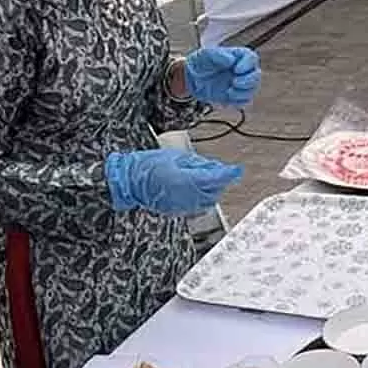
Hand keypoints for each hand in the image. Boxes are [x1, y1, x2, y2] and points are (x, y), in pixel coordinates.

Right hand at [105, 147, 243, 216]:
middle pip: (214, 191)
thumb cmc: (149, 165)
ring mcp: (182, 206)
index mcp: (186, 180)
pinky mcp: (178, 211)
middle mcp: (187, 196)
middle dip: (219, 180)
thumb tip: (215, 168)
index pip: (216, 179)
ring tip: (200, 176)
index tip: (237, 170)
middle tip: (215, 169)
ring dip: (211, 189)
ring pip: (208, 200)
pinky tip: (193, 187)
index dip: (229, 174)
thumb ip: (198, 164)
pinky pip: (197, 205)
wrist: (131, 182)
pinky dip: (201, 196)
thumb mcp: (176, 157)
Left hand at [182, 45, 260, 106]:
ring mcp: (240, 83)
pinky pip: (244, 100)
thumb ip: (219, 55)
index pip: (251, 58)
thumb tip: (231, 60)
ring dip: (243, 92)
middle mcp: (242, 70)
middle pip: (256, 75)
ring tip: (229, 91)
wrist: (191, 78)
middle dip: (248, 81)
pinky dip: (238, 101)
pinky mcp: (235, 95)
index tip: (236, 69)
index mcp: (238, 57)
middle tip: (234, 82)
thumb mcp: (206, 54)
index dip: (247, 64)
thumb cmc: (200, 62)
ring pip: (252, 89)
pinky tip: (228, 97)